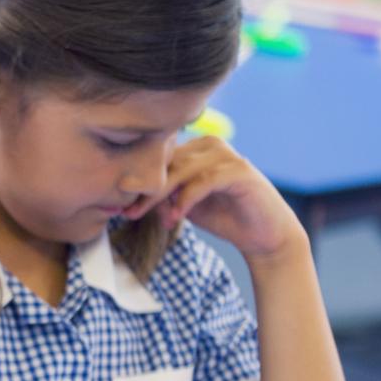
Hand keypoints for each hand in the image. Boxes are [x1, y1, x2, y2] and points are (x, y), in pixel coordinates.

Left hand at [126, 137, 303, 260]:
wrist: (263, 235)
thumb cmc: (223, 217)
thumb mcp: (183, 205)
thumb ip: (162, 196)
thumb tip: (130, 196)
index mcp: (196, 148)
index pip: (159, 158)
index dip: (138, 179)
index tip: (118, 202)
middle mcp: (211, 145)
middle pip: (167, 162)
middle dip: (143, 188)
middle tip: (125, 210)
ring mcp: (228, 156)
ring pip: (182, 170)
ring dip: (159, 195)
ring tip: (144, 216)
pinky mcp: (240, 172)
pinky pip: (204, 181)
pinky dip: (185, 200)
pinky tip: (175, 217)